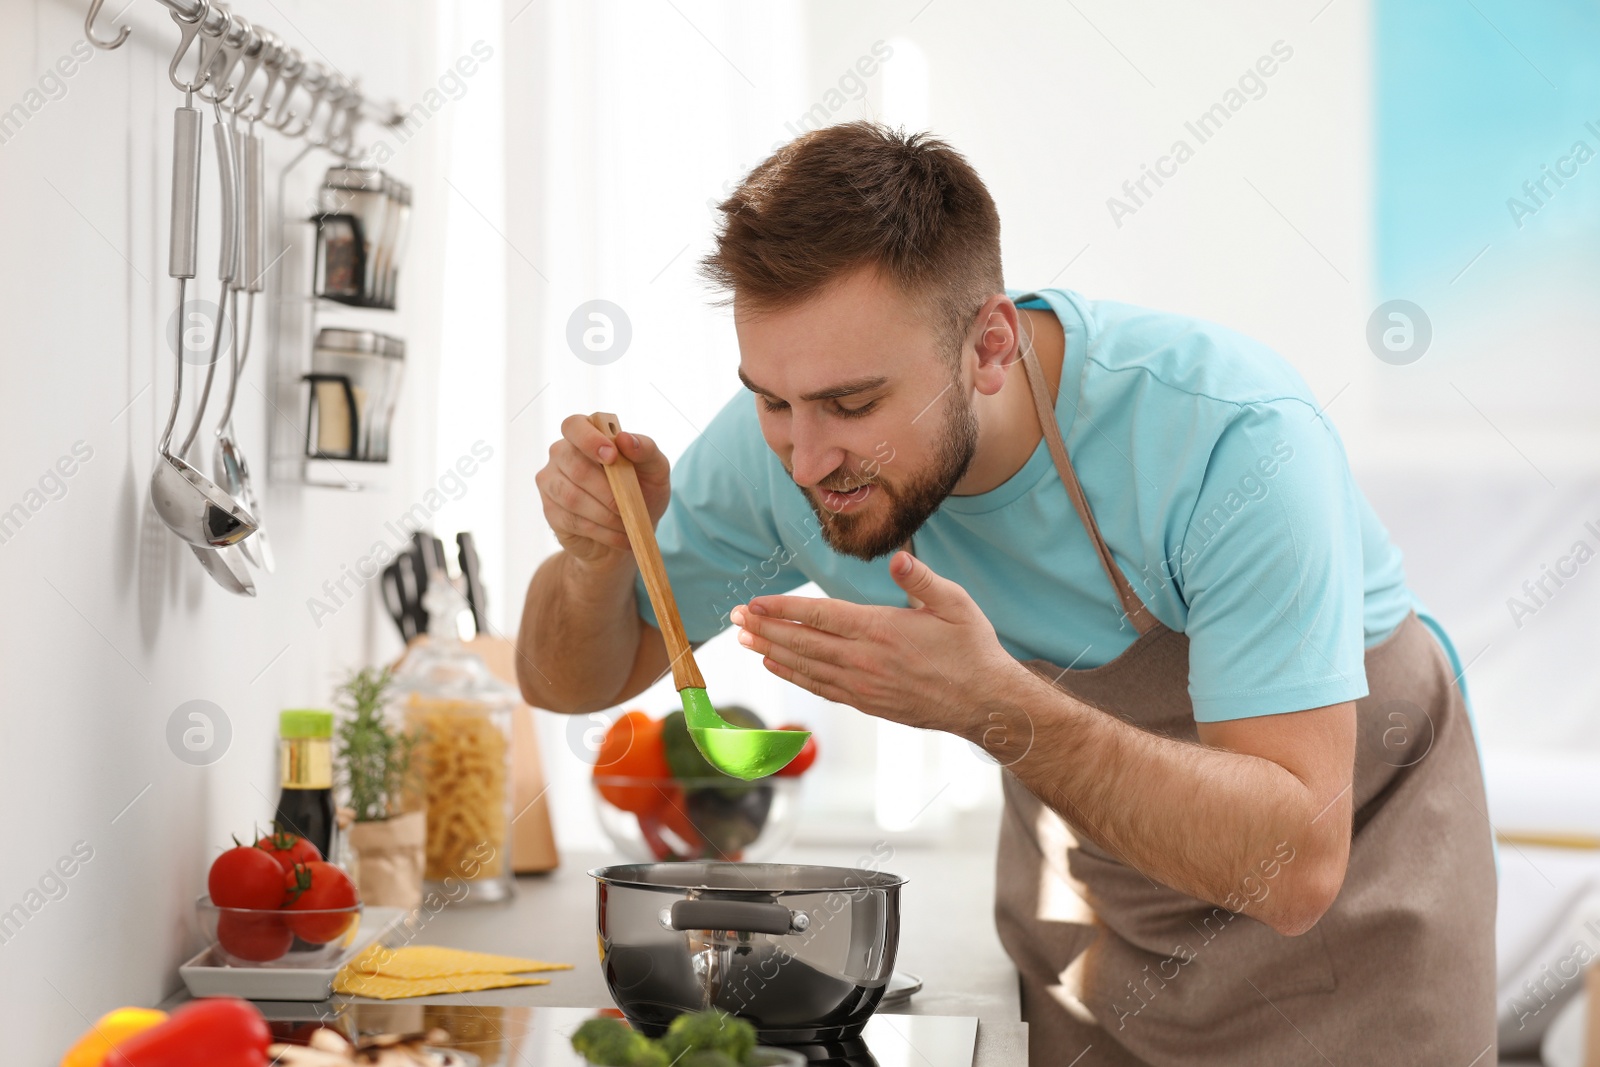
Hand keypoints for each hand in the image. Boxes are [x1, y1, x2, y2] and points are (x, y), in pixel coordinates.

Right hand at [536, 414, 670, 567]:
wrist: (632, 530)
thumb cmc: (643, 490)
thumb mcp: (656, 470)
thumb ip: (646, 449)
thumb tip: (625, 439)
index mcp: (586, 434)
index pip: (574, 426)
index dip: (590, 439)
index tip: (612, 457)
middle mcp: (562, 454)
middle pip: (575, 465)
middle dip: (607, 490)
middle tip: (629, 505)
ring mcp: (551, 482)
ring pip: (572, 497)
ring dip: (606, 514)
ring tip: (628, 523)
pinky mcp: (551, 512)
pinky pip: (573, 520)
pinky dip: (602, 531)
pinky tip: (620, 535)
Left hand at [730, 552, 1024, 735]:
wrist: (984, 704)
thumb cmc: (973, 650)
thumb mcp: (956, 604)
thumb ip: (922, 579)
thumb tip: (899, 557)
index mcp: (883, 630)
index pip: (821, 615)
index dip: (783, 608)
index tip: (755, 601)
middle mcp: (866, 660)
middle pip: (803, 642)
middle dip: (765, 628)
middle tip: (735, 618)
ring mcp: (864, 685)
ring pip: (806, 667)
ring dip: (772, 652)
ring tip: (744, 640)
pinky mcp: (867, 703)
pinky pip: (821, 688)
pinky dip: (794, 676)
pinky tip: (776, 666)